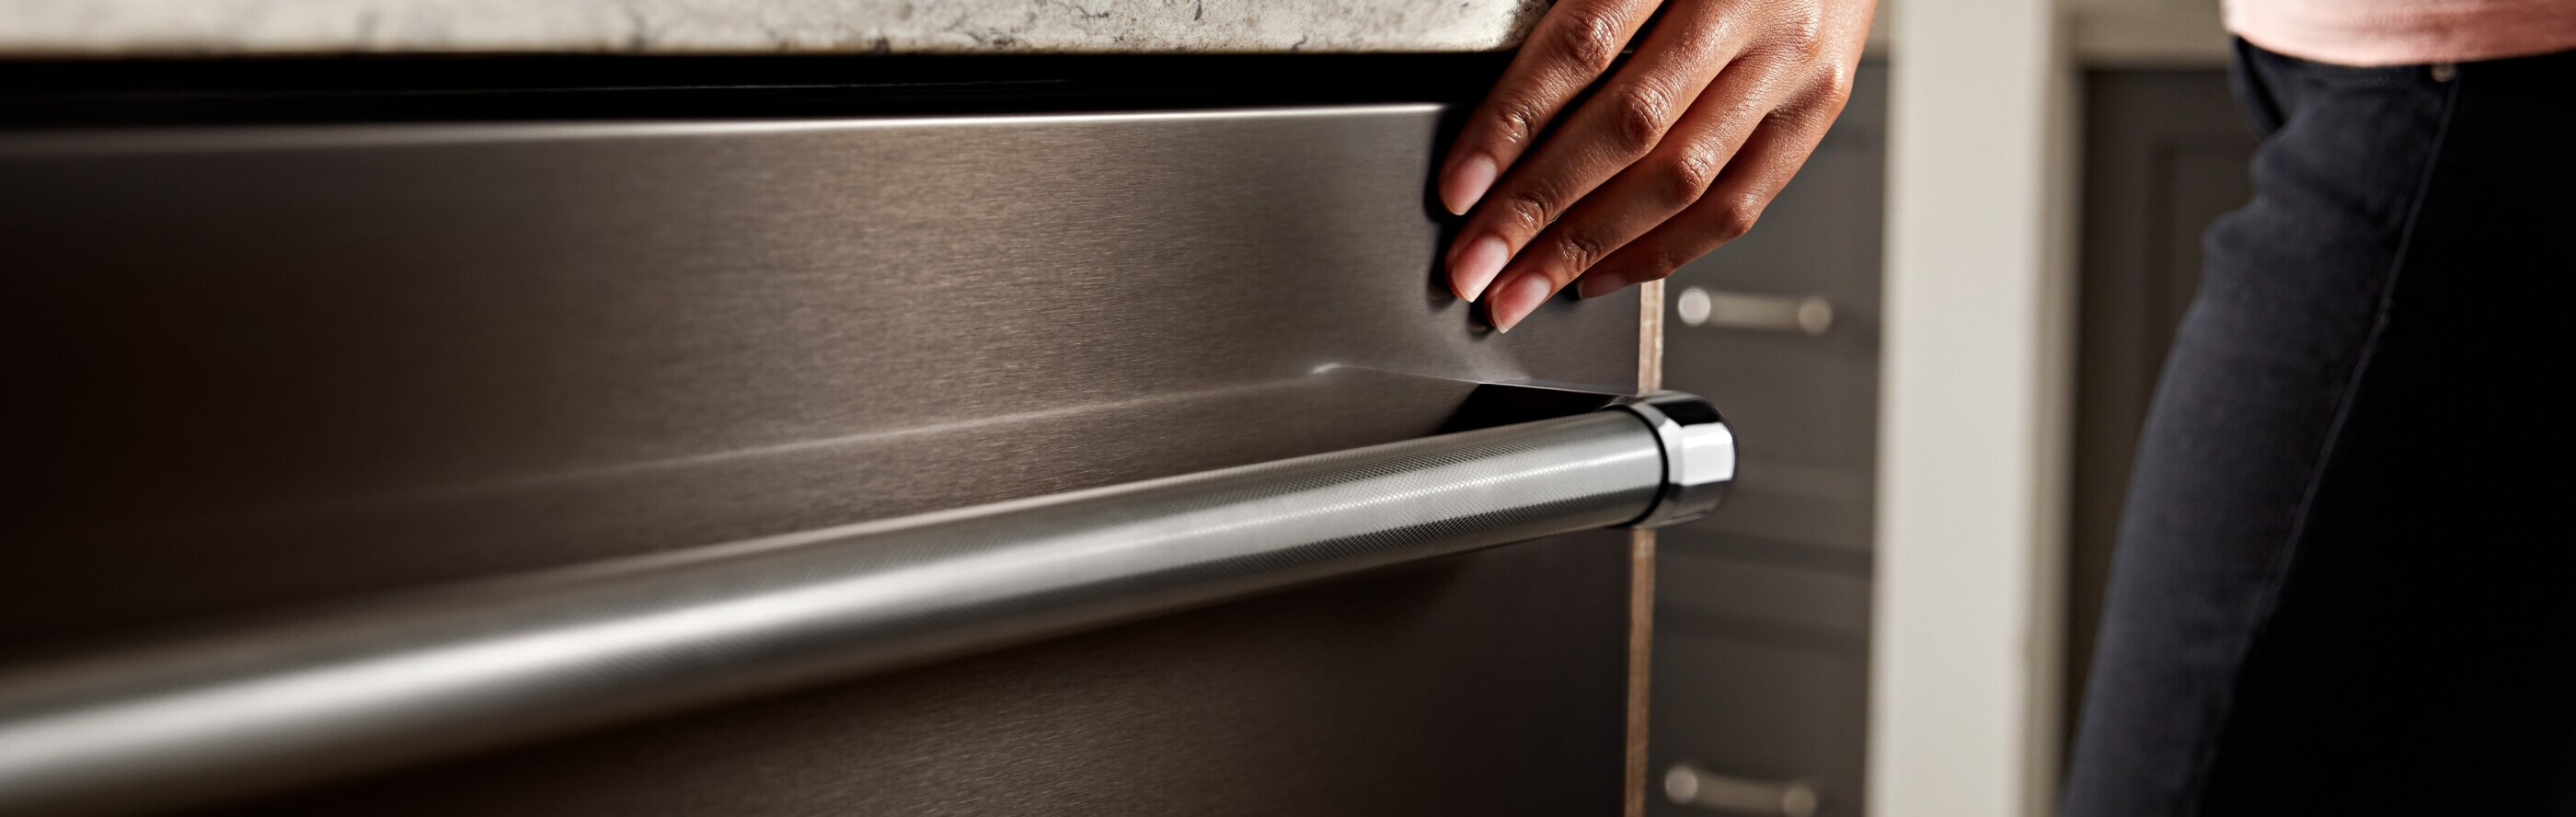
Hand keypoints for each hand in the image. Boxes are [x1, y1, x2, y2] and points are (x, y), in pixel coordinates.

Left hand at [1438, 0, 1874, 330]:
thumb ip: (1581, 13)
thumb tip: (1500, 116)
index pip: (1581, 47)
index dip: (1511, 125)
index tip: (1460, 187)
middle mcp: (1748, 5)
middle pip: (1629, 128)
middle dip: (1538, 209)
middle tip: (1475, 263)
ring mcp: (1793, 60)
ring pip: (1683, 179)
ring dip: (1590, 246)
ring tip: (1526, 285)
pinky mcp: (1819, 106)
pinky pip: (1739, 200)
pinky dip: (1664, 247)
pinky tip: (1603, 271)